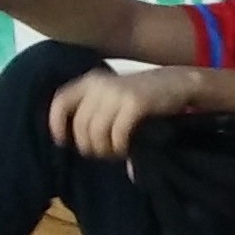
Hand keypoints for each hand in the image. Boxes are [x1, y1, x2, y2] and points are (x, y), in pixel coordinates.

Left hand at [47, 66, 186, 159]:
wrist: (177, 82)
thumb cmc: (142, 94)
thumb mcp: (112, 95)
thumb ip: (93, 112)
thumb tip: (74, 144)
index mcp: (90, 81)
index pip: (61, 101)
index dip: (56, 124)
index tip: (64, 142)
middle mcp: (100, 85)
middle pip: (79, 124)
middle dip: (88, 146)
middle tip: (102, 154)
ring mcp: (118, 93)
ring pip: (95, 132)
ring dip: (103, 149)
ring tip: (114, 153)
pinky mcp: (135, 103)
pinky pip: (117, 133)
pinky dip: (119, 147)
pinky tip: (125, 150)